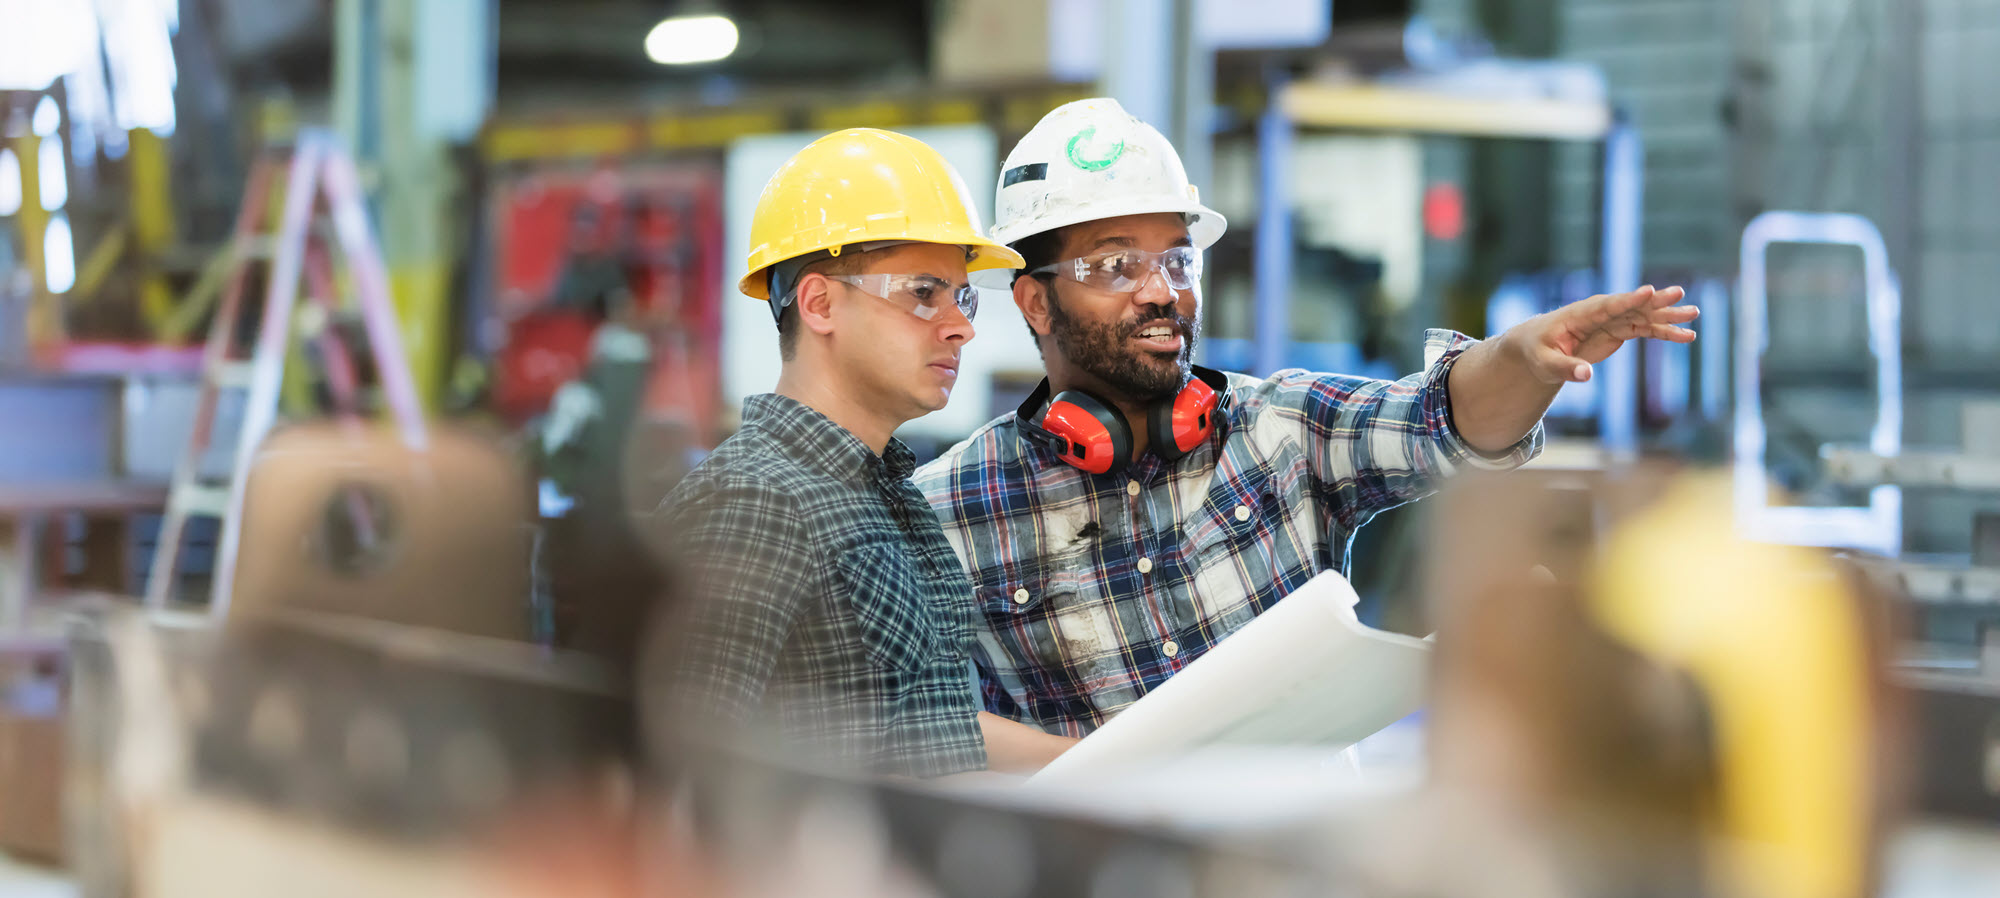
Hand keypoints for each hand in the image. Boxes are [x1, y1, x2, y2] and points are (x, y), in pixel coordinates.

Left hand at [1508, 285, 1697, 383]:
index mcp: (1581, 314)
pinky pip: (1647, 329)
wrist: (1539, 344)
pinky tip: (1687, 336)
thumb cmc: (1538, 351)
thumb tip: (1586, 376)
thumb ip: (1566, 368)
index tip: (1649, 291)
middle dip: (1655, 301)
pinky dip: (1665, 332)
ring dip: (1668, 316)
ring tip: (1694, 315)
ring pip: (1645, 315)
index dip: (1628, 299)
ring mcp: (1613, 320)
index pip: (1608, 305)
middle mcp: (1601, 312)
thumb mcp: (1546, 364)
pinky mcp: (1620, 330)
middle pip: (1632, 305)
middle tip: (1679, 294)